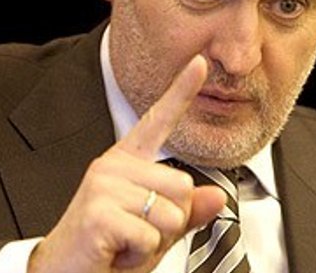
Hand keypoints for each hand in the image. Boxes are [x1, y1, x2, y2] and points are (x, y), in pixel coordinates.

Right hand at [27, 55, 226, 272]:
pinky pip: (151, 235)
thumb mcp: (155, 232)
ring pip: (170, 212)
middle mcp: (112, 166)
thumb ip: (184, 213)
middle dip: (171, 222)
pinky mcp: (98, 213)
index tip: (200, 62)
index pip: (158, 121)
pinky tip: (115, 253)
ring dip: (155, 241)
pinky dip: (140, 255)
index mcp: (126, 163)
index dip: (181, 91)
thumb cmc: (108, 253)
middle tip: (135, 235)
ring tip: (124, 244)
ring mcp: (102, 186)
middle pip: (183, 184)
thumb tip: (216, 197)